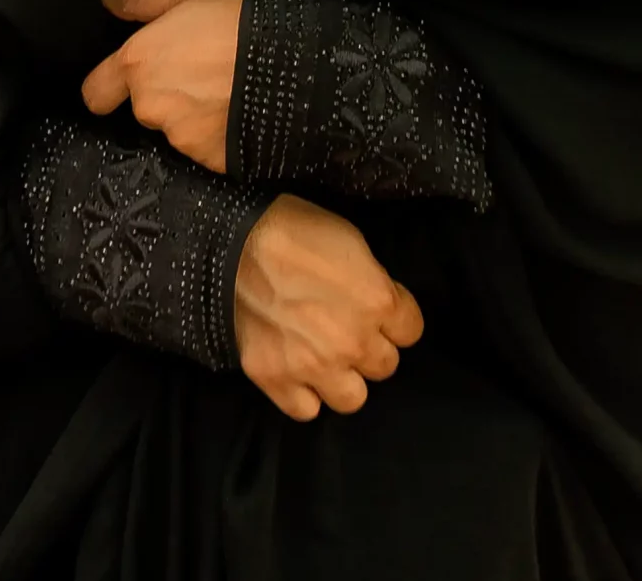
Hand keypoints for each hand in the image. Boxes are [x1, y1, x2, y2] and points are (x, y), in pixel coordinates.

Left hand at [80, 0, 241, 172]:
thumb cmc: (236, 21)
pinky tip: (238, 113)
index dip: (109, 86)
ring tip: (225, 92)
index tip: (129, 79)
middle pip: (142, 108)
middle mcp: (149, 106)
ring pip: (174, 128)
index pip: (95, 93)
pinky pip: (204, 147)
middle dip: (163, 96)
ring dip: (191, 115)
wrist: (292, 64)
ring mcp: (179, 137)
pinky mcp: (209, 159)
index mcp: (136, 65)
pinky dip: (216, 134)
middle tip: (199, 74)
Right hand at [234, 195, 423, 420]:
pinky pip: (306, 410)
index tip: (377, 309)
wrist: (230, 243)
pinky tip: (298, 372)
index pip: (411, 331)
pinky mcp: (275, 379)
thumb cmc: (295, 230)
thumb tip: (378, 303)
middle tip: (348, 329)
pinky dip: (304, 394)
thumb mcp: (352, 243)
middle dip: (370, 347)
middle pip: (385, 366)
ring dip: (344, 378)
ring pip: (353, 398)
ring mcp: (313, 366)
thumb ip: (374, 284)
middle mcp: (352, 342)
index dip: (394, 318)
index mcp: (378, 302)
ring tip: (327, 358)